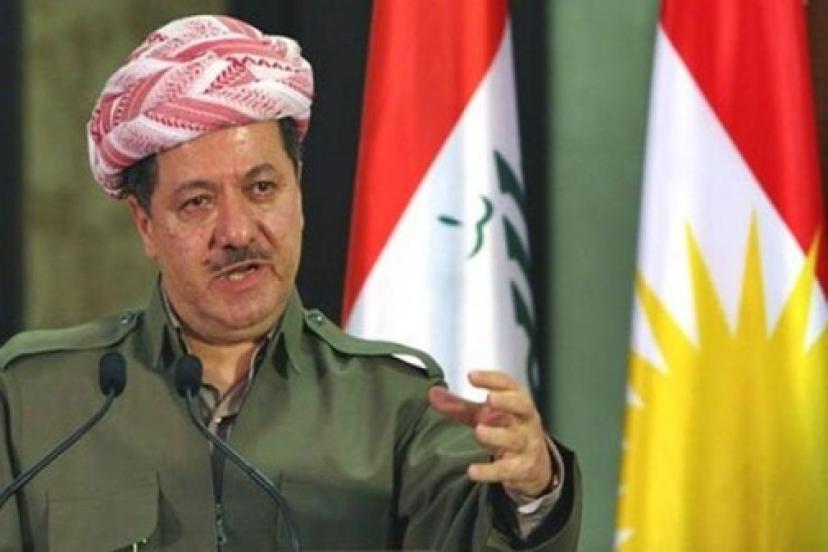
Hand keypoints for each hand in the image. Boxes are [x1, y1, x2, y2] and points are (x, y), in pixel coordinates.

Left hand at [427, 370, 552, 496]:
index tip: (472, 376)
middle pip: (523, 407)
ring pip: (515, 439)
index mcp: (517, 402)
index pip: (509, 385)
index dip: (492, 379)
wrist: (534, 466)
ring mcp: (526, 445)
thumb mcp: (485, 415)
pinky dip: (489, 471)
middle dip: (508, 402)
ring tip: (479, 431)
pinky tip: (473, 470)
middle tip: (490, 399)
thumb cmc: (506, 430)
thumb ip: (459, 406)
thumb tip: (432, 393)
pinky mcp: (521, 469)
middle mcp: (525, 421)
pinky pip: (506, 470)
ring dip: (497, 435)